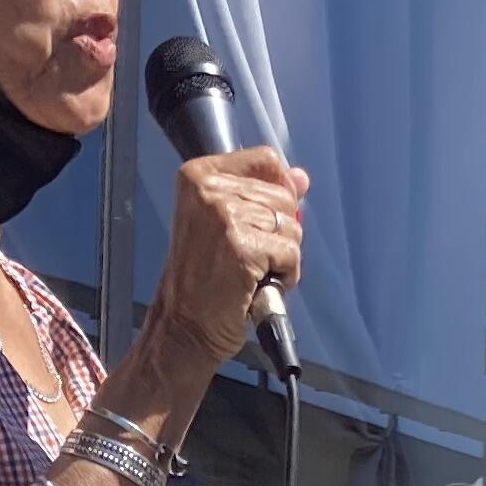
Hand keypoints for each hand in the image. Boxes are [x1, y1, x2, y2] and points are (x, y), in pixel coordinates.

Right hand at [135, 146, 307, 374]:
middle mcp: (207, 190)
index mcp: (199, 175)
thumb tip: (301, 177)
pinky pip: (291, 253)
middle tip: (251, 256)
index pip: (265, 160)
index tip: (269, 218)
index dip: (281, 189)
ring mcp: (224, 217)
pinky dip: (285, 275)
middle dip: (280, 231)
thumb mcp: (226, 223)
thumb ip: (263, 194)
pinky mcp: (241, 248)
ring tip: (253, 271)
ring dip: (282, 255)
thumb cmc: (203, 278)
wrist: (184, 325)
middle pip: (283, 195)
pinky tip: (259, 284)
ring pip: (291, 226)